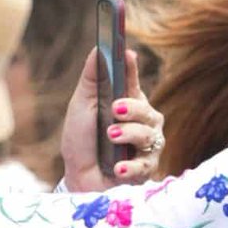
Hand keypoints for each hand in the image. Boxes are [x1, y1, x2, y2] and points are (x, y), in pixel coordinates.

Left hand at [59, 47, 165, 191]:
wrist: (78, 179)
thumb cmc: (82, 142)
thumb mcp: (82, 107)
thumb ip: (92, 79)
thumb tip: (98, 49)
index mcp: (129, 104)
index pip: (133, 83)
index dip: (131, 69)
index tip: (126, 54)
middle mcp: (143, 124)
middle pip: (147, 111)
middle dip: (132, 109)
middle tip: (115, 109)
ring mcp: (147, 148)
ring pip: (149, 136)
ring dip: (128, 135)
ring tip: (110, 137)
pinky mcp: (145, 171)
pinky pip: (145, 165)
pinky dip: (130, 166)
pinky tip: (117, 167)